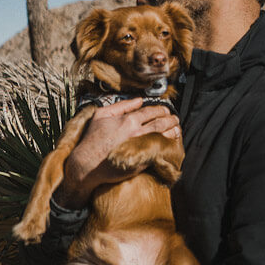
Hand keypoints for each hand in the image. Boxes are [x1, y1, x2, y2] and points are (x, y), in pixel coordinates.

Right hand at [55, 98, 179, 209]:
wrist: (88, 163)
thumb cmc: (92, 139)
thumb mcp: (101, 115)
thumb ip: (121, 106)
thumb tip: (138, 100)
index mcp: (129, 120)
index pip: (152, 111)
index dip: (161, 110)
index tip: (165, 111)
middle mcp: (138, 133)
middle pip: (162, 123)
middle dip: (171, 120)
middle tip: (175, 119)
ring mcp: (141, 148)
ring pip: (164, 137)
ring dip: (173, 132)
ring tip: (177, 130)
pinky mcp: (143, 161)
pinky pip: (160, 151)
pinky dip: (167, 147)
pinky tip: (170, 144)